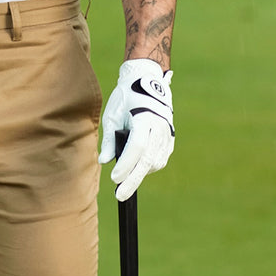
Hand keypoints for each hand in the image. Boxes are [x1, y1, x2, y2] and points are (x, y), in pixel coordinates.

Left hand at [99, 58, 174, 200]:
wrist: (147, 79)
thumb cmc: (126, 96)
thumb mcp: (113, 114)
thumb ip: (110, 139)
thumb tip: (105, 161)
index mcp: (145, 118)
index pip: (136, 148)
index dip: (126, 165)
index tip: (114, 179)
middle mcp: (159, 127)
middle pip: (147, 160)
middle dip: (133, 180)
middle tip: (120, 195)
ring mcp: (167, 133)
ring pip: (155, 161)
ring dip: (140, 172)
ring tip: (125, 176)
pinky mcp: (170, 137)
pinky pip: (160, 158)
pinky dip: (149, 165)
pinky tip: (138, 168)